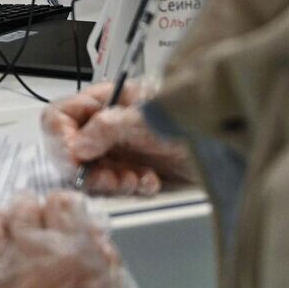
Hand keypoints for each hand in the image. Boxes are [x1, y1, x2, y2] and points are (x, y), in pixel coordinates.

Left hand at [0, 191, 139, 287]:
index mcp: (73, 258)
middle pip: (22, 207)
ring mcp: (1, 279)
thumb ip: (108, 266)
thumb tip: (97, 238)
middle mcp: (34, 260)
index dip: (63, 205)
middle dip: (26, 206)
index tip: (62, 211)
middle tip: (29, 213)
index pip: (63, 204)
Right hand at [41, 81, 195, 195]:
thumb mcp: (146, 119)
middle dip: (88, 168)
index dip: (61, 138)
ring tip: (133, 180)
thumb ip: (107, 128)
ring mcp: (118, 147)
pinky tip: (148, 181)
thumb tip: (76, 146)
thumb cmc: (192, 115)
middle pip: (71, 148)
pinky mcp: (132, 168)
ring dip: (109, 181)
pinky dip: (129, 188)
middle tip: (108, 178)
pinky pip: (114, 185)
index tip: (74, 160)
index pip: (61, 116)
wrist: (228, 142)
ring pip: (91, 171)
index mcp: (104, 100)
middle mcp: (106, 122)